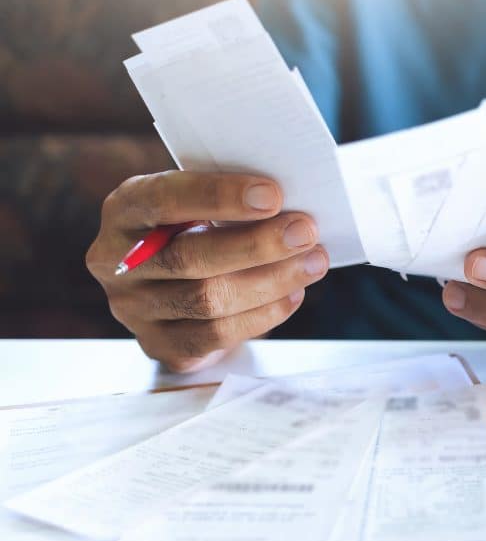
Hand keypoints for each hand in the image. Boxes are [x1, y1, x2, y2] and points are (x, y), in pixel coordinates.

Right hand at [86, 171, 327, 371]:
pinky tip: (293, 294)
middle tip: (304, 232)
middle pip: (189, 257)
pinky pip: (216, 335)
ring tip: (313, 261)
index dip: (219, 196)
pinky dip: (263, 314)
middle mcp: (117, 262)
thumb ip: (229, 201)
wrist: (179, 285)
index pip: (163, 199)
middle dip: (257, 245)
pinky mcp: (159, 345)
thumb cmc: (199, 230)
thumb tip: (291, 202)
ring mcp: (133, 309)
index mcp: (125, 210)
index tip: (272, 195)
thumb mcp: (201, 205)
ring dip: (271, 280)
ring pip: (207, 300)